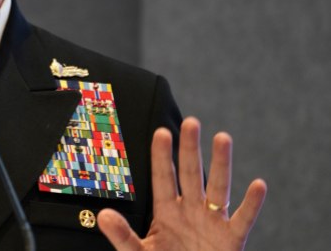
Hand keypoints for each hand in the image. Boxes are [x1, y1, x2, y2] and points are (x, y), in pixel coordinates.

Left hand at [97, 117, 266, 250]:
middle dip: (190, 148)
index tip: (161, 132)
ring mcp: (212, 223)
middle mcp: (191, 211)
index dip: (162, 156)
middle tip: (191, 122)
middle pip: (190, 174)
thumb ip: (123, 235)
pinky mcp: (231, 240)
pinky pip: (243, 219)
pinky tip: (258, 184)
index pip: (163, 178)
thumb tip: (104, 215)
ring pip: (218, 188)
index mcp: (167, 212)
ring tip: (222, 138)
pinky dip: (252, 204)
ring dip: (221, 164)